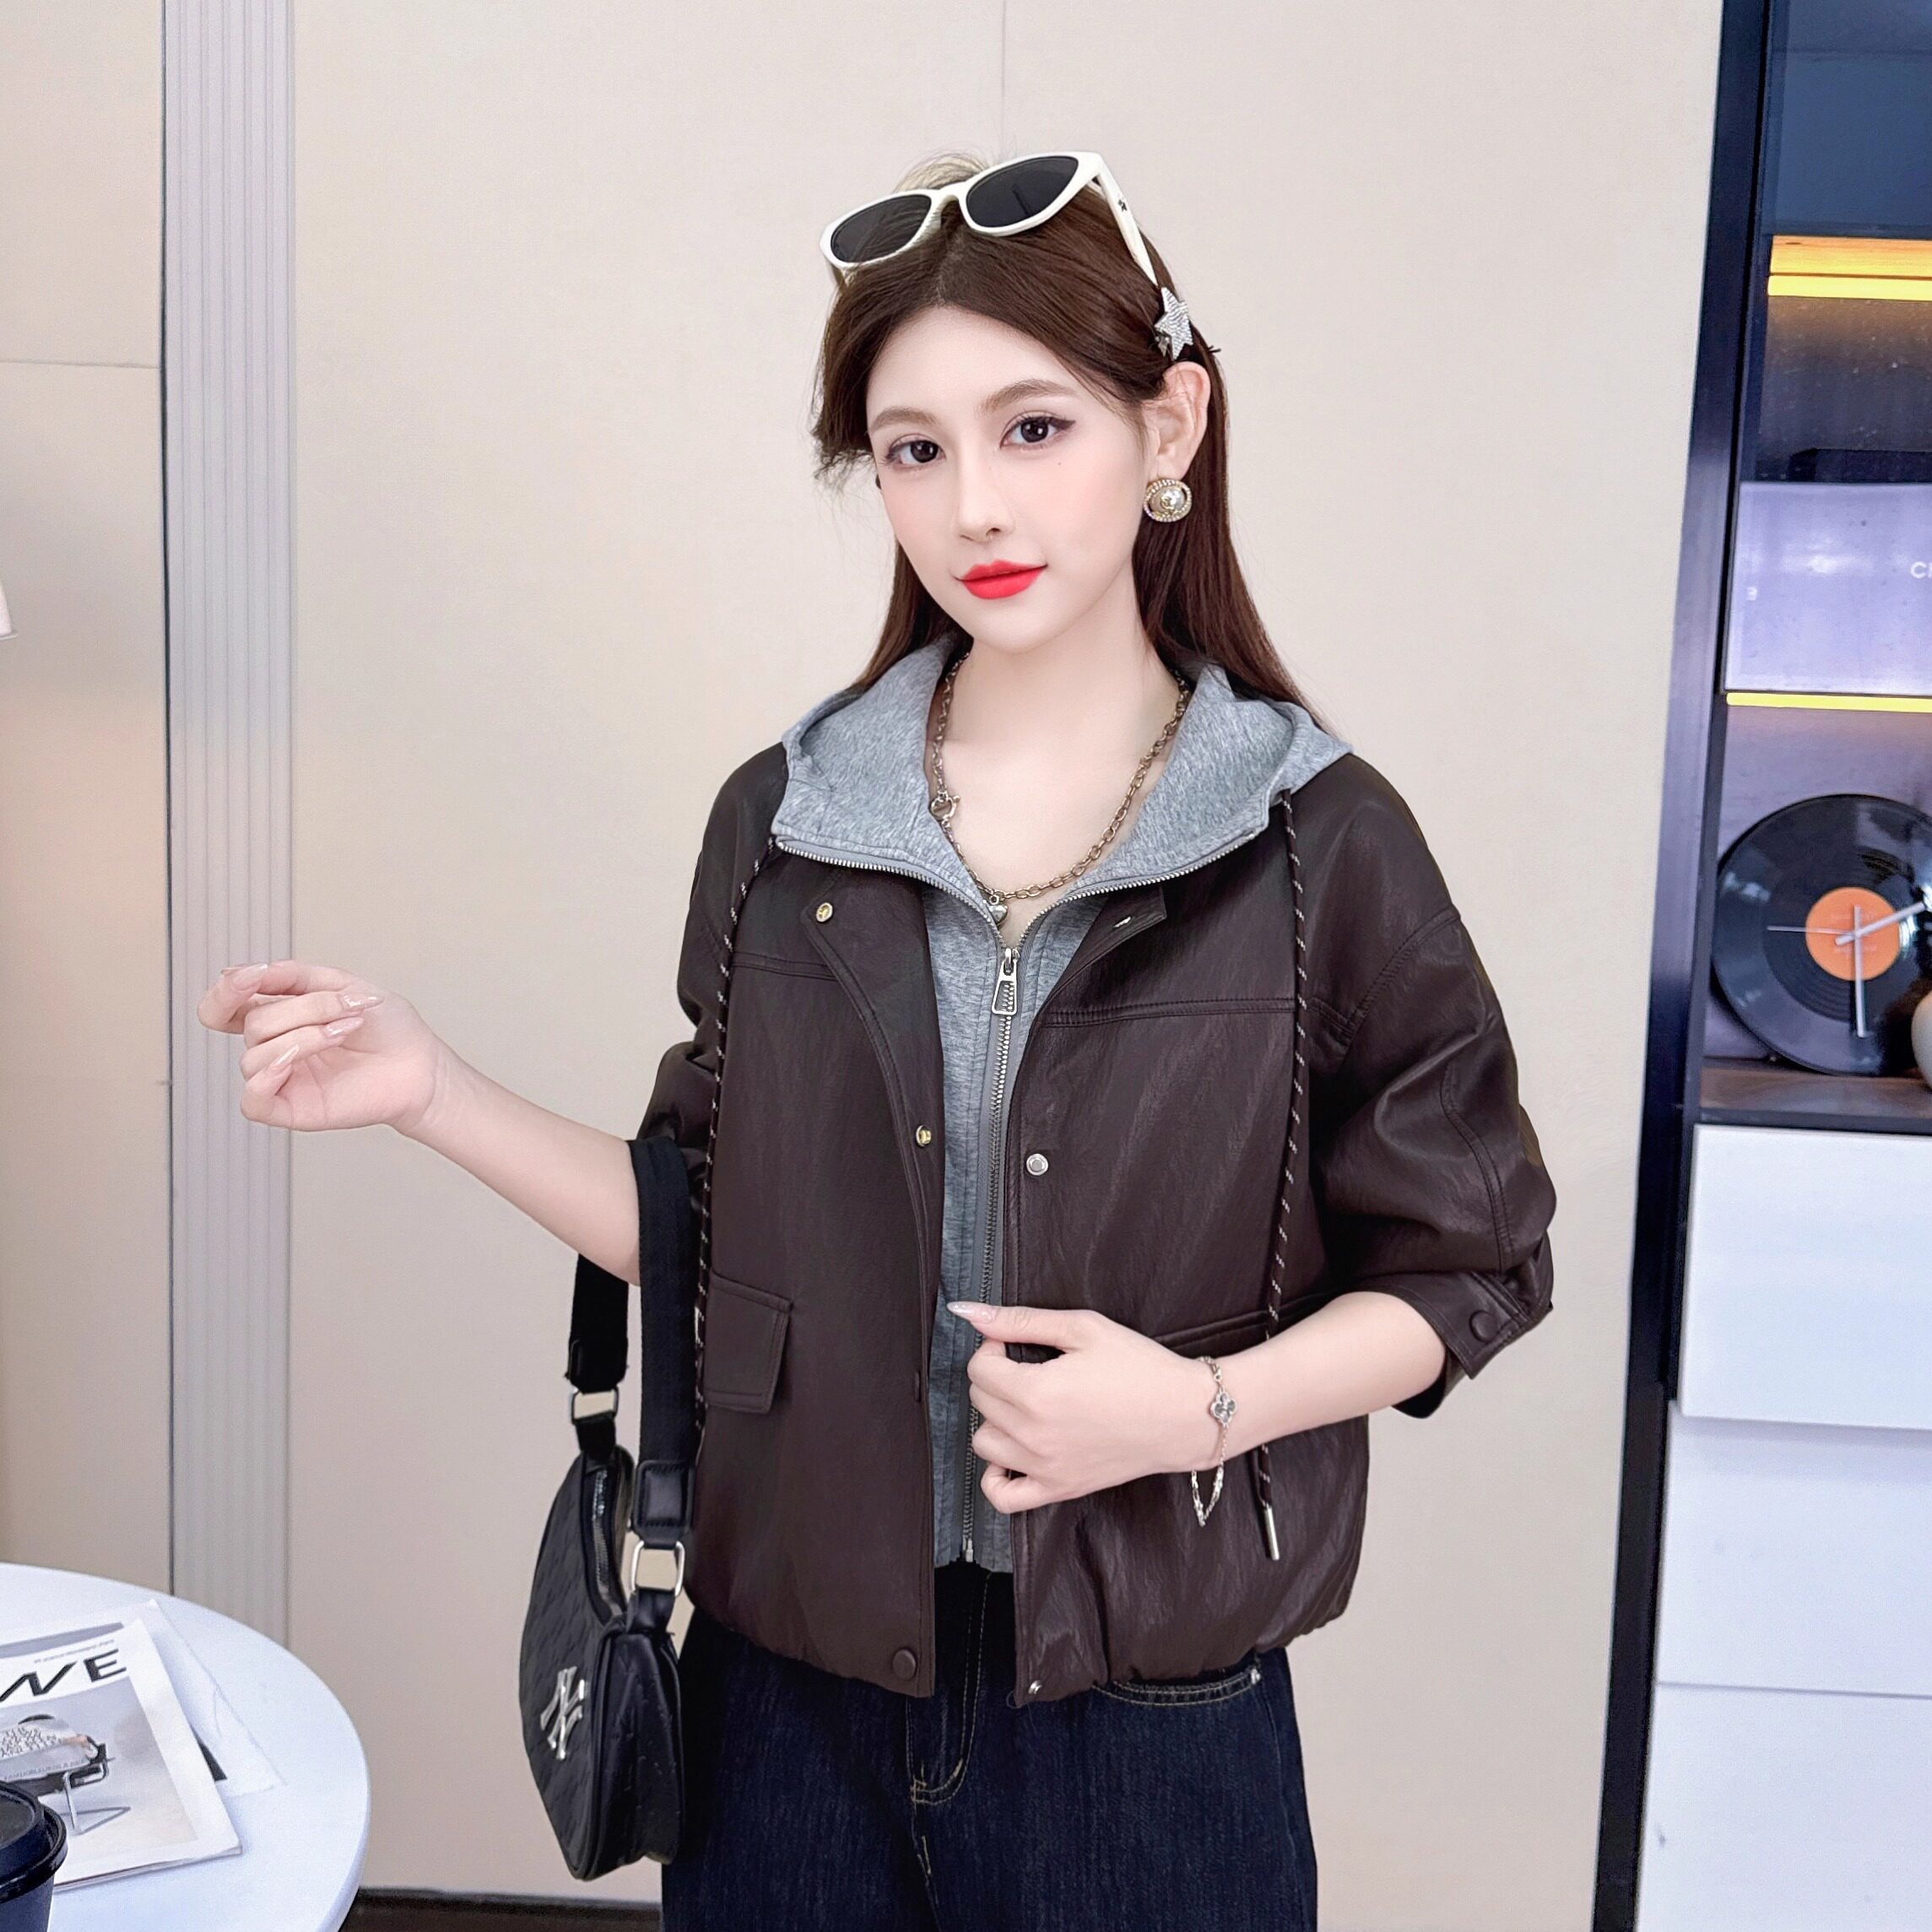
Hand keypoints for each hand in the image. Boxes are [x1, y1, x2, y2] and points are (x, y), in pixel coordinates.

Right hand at [195, 959, 445, 1134]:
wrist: (420, 1062)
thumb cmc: (388, 1027)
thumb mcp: (342, 984)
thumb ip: (292, 976)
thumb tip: (243, 971)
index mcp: (281, 1016)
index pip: (224, 1007)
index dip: (225, 991)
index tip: (251, 977)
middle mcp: (275, 1047)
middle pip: (251, 1024)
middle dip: (302, 1008)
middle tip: (343, 1006)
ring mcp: (281, 1079)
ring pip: (255, 1056)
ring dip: (304, 1036)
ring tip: (344, 1031)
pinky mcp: (290, 1109)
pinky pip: (252, 1099)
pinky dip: (267, 1077)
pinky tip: (293, 1062)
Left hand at [952, 1300, 1222, 1515]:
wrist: (1184, 1414)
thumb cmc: (1140, 1367)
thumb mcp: (1083, 1329)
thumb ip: (1022, 1320)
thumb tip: (968, 1312)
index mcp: (1037, 1393)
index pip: (979, 1369)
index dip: (993, 1348)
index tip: (1015, 1343)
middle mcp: (1035, 1436)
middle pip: (980, 1402)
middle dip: (997, 1377)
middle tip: (1029, 1367)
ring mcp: (1045, 1468)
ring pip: (984, 1443)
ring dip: (997, 1419)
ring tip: (1028, 1404)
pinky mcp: (1060, 1488)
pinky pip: (1003, 1497)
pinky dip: (996, 1477)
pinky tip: (1014, 1451)